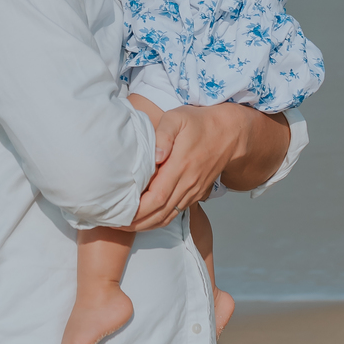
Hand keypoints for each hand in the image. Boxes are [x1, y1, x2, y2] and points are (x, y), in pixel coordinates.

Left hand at [129, 105, 246, 229]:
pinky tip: (143, 219)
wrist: (229, 133)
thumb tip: (156, 155)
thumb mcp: (178, 118)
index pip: (157, 197)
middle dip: (135, 222)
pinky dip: (158, 220)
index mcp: (181, 166)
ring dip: (145, 225)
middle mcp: (187, 183)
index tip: (119, 212)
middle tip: (114, 223)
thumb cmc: (199, 123)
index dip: (137, 209)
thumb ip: (164, 134)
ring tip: (124, 225)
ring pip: (167, 217)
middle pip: (159, 213)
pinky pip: (175, 213)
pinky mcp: (195, 194)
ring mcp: (192, 191)